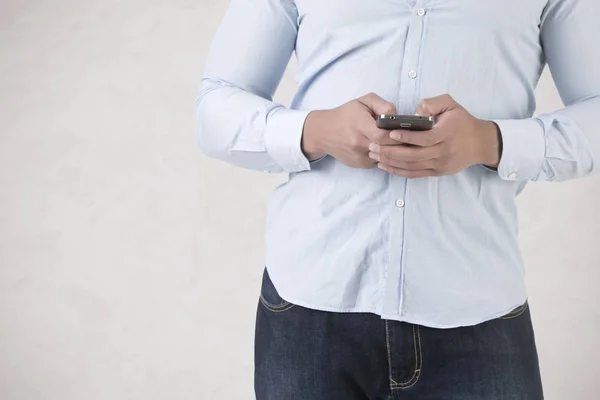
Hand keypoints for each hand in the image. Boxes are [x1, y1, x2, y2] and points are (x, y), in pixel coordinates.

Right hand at [302, 93, 399, 167]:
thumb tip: (396, 115)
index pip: (383, 136)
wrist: (323, 132)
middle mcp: (358, 144)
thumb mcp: (363, 101)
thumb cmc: (346, 115)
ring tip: (400, 145)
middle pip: (386, 148)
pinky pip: (378, 163)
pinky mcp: (359, 164)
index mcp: (360, 126)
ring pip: (384, 158)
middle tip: (407, 139)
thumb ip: (382, 105)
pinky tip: (387, 150)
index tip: (402, 130)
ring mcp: (359, 156)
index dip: (395, 134)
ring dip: (393, 153)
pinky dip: (385, 157)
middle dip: (398, 144)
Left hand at [368, 94, 501, 177]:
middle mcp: (443, 152)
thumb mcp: (452, 105)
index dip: (406, 137)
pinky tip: (386, 166)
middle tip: (373, 146)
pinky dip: (399, 171)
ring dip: (391, 162)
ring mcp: (439, 164)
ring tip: (375, 155)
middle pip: (414, 155)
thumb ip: (434, 103)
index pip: (424, 139)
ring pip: (412, 166)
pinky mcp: (437, 172)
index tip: (390, 134)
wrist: (480, 143)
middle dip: (391, 151)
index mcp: (446, 134)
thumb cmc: (462, 122)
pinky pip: (415, 174)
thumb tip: (418, 110)